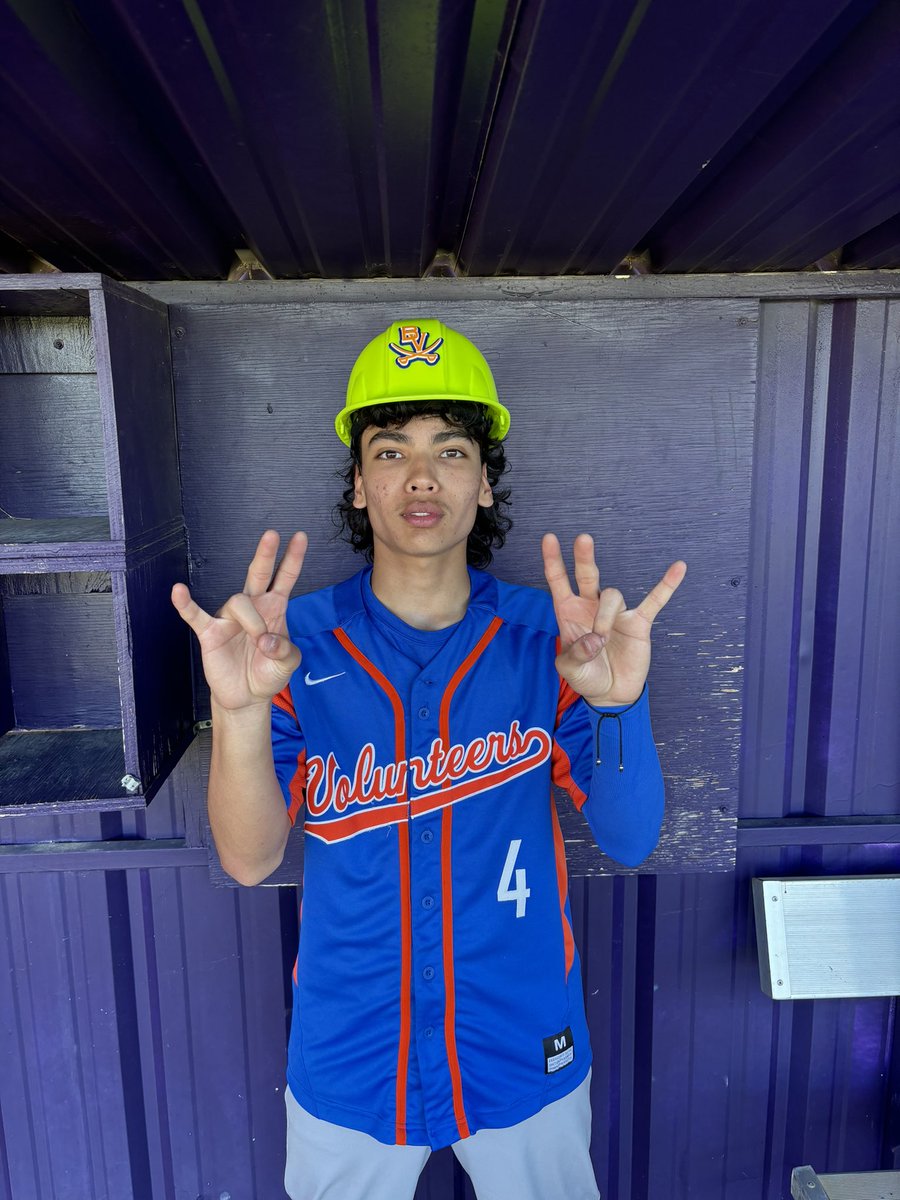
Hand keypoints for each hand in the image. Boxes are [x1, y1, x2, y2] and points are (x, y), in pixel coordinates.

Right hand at [171, 530, 306, 711]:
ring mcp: (229, 618)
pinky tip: (178, 591)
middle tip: (273, 534)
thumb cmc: (268, 673)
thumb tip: (266, 640)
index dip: (293, 558)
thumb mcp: (288, 663)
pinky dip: (186, 604)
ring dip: (252, 621)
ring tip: (258, 641)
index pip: (285, 577)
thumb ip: (285, 650)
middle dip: (266, 554)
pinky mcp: (210, 633)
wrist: (247, 697)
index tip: (301, 536)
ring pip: (238, 601)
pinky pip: (195, 615)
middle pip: (259, 572)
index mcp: (274, 608)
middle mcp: (253, 607)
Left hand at [542, 533, 685, 706]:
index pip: (558, 580)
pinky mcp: (638, 623)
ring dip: (604, 617)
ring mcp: (616, 613)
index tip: (549, 538)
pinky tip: (678, 568)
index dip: (553, 559)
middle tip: (583, 539)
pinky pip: (654, 601)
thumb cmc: (586, 676)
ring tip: (602, 640)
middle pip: (587, 574)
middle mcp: (591, 606)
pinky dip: (666, 585)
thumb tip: (595, 638)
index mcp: (569, 612)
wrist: (611, 693)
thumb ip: (575, 654)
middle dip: (583, 557)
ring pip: (611, 596)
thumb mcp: (569, 669)